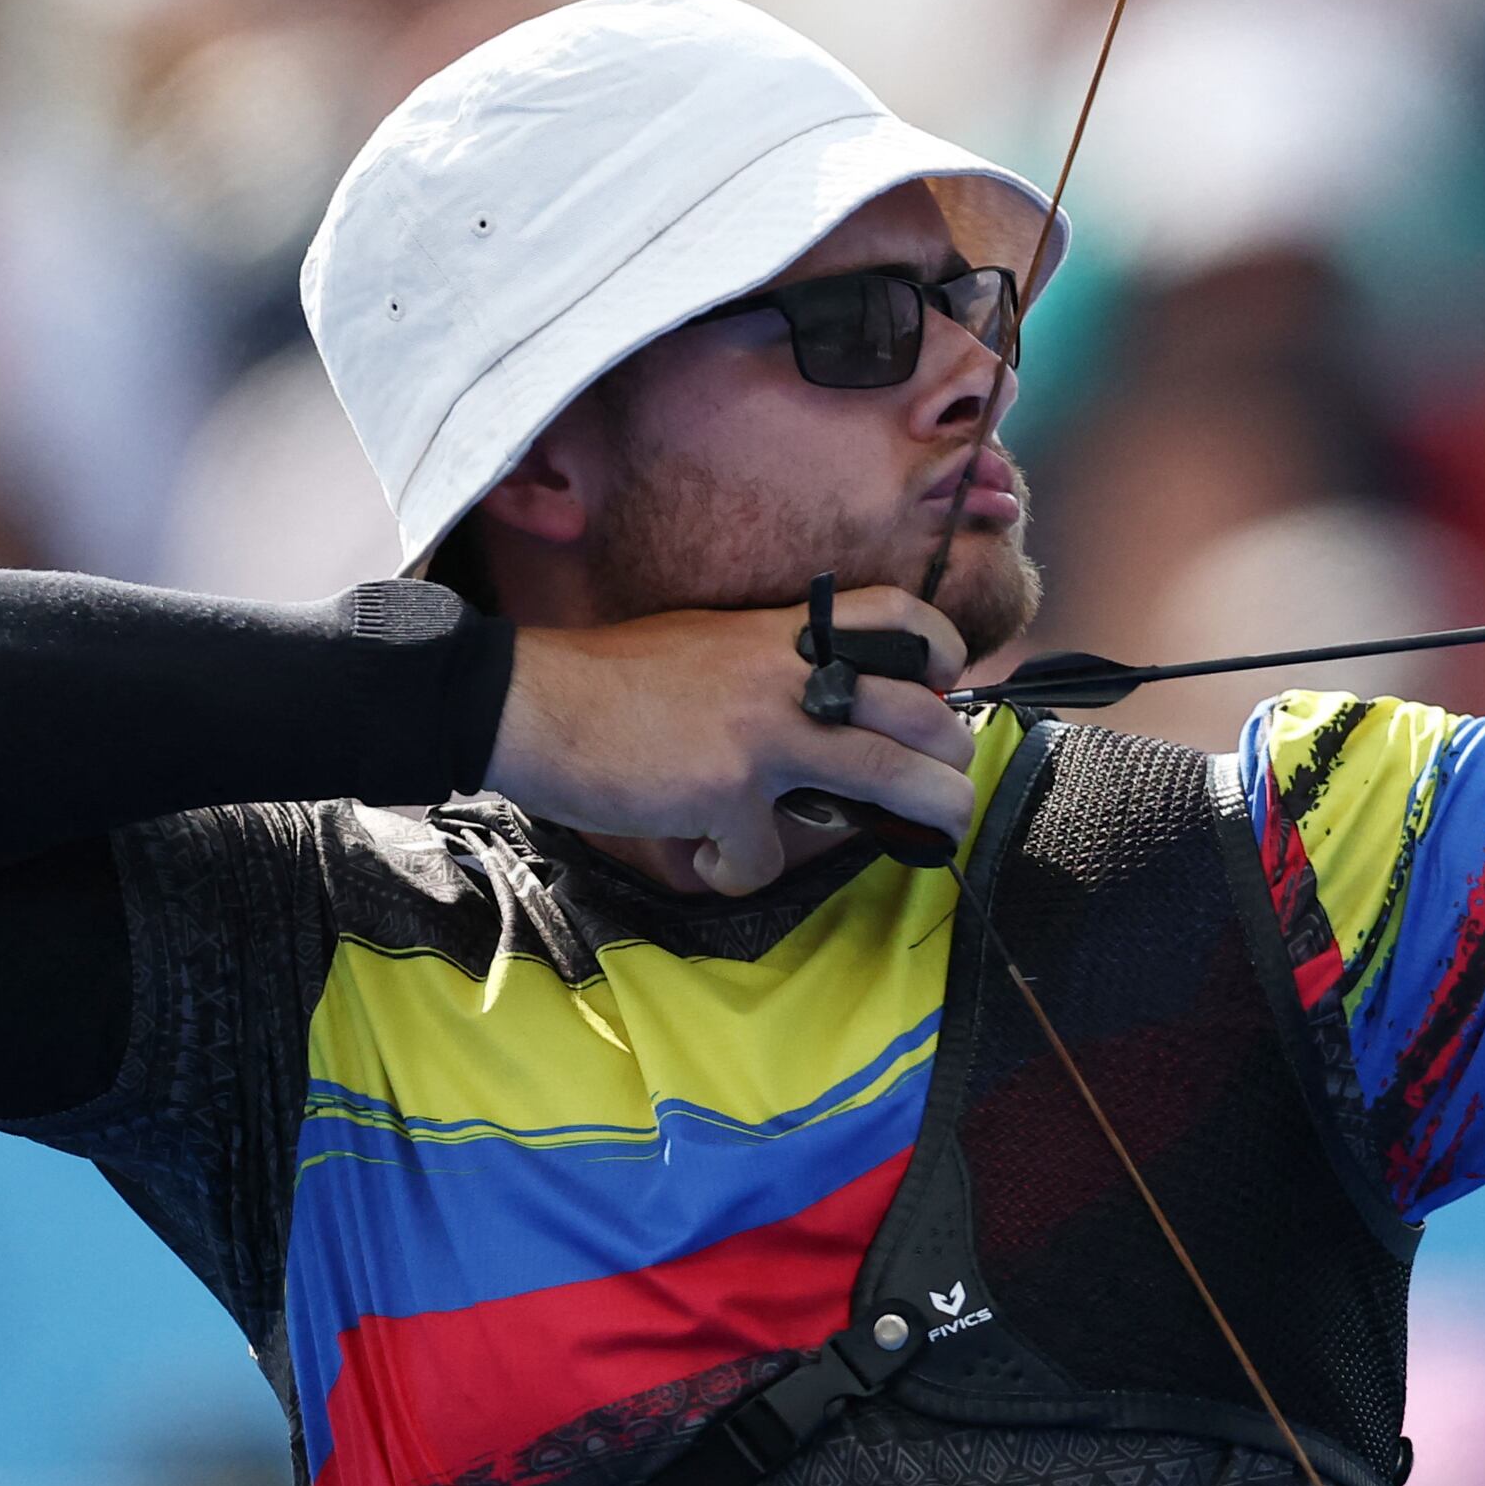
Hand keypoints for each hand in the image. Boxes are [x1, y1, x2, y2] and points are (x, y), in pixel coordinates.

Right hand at [487, 585, 980, 892]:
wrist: (531, 702)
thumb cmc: (611, 678)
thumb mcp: (709, 643)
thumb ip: (770, 666)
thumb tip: (818, 708)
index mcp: (783, 633)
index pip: (895, 615)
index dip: (940, 650)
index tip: (946, 684)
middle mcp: (787, 675)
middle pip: (916, 711)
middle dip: (953, 756)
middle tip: (949, 781)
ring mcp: (763, 735)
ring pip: (887, 777)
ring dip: (928, 811)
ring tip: (930, 834)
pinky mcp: (726, 793)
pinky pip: (765, 855)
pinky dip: (741, 870)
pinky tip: (712, 860)